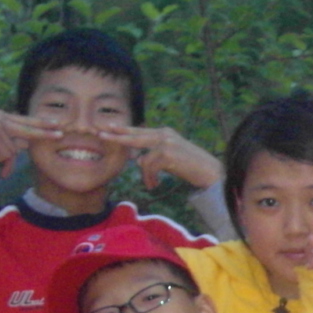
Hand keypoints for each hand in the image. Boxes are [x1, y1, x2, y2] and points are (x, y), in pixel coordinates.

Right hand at [0, 110, 62, 173]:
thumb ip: (7, 140)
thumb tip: (22, 148)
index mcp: (1, 115)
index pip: (25, 119)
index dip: (41, 123)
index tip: (56, 124)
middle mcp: (1, 118)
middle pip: (28, 129)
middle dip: (45, 133)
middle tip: (61, 134)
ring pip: (13, 150)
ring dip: (2, 158)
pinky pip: (5, 155)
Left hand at [96, 124, 222, 190]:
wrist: (211, 172)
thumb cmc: (192, 167)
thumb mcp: (170, 159)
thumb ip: (154, 156)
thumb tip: (138, 160)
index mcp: (165, 133)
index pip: (140, 130)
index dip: (125, 129)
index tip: (110, 127)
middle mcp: (165, 134)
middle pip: (135, 136)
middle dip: (117, 137)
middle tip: (101, 133)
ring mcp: (166, 143)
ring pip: (143, 159)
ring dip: (145, 175)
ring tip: (152, 185)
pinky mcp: (168, 154)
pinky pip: (149, 167)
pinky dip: (150, 178)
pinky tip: (155, 185)